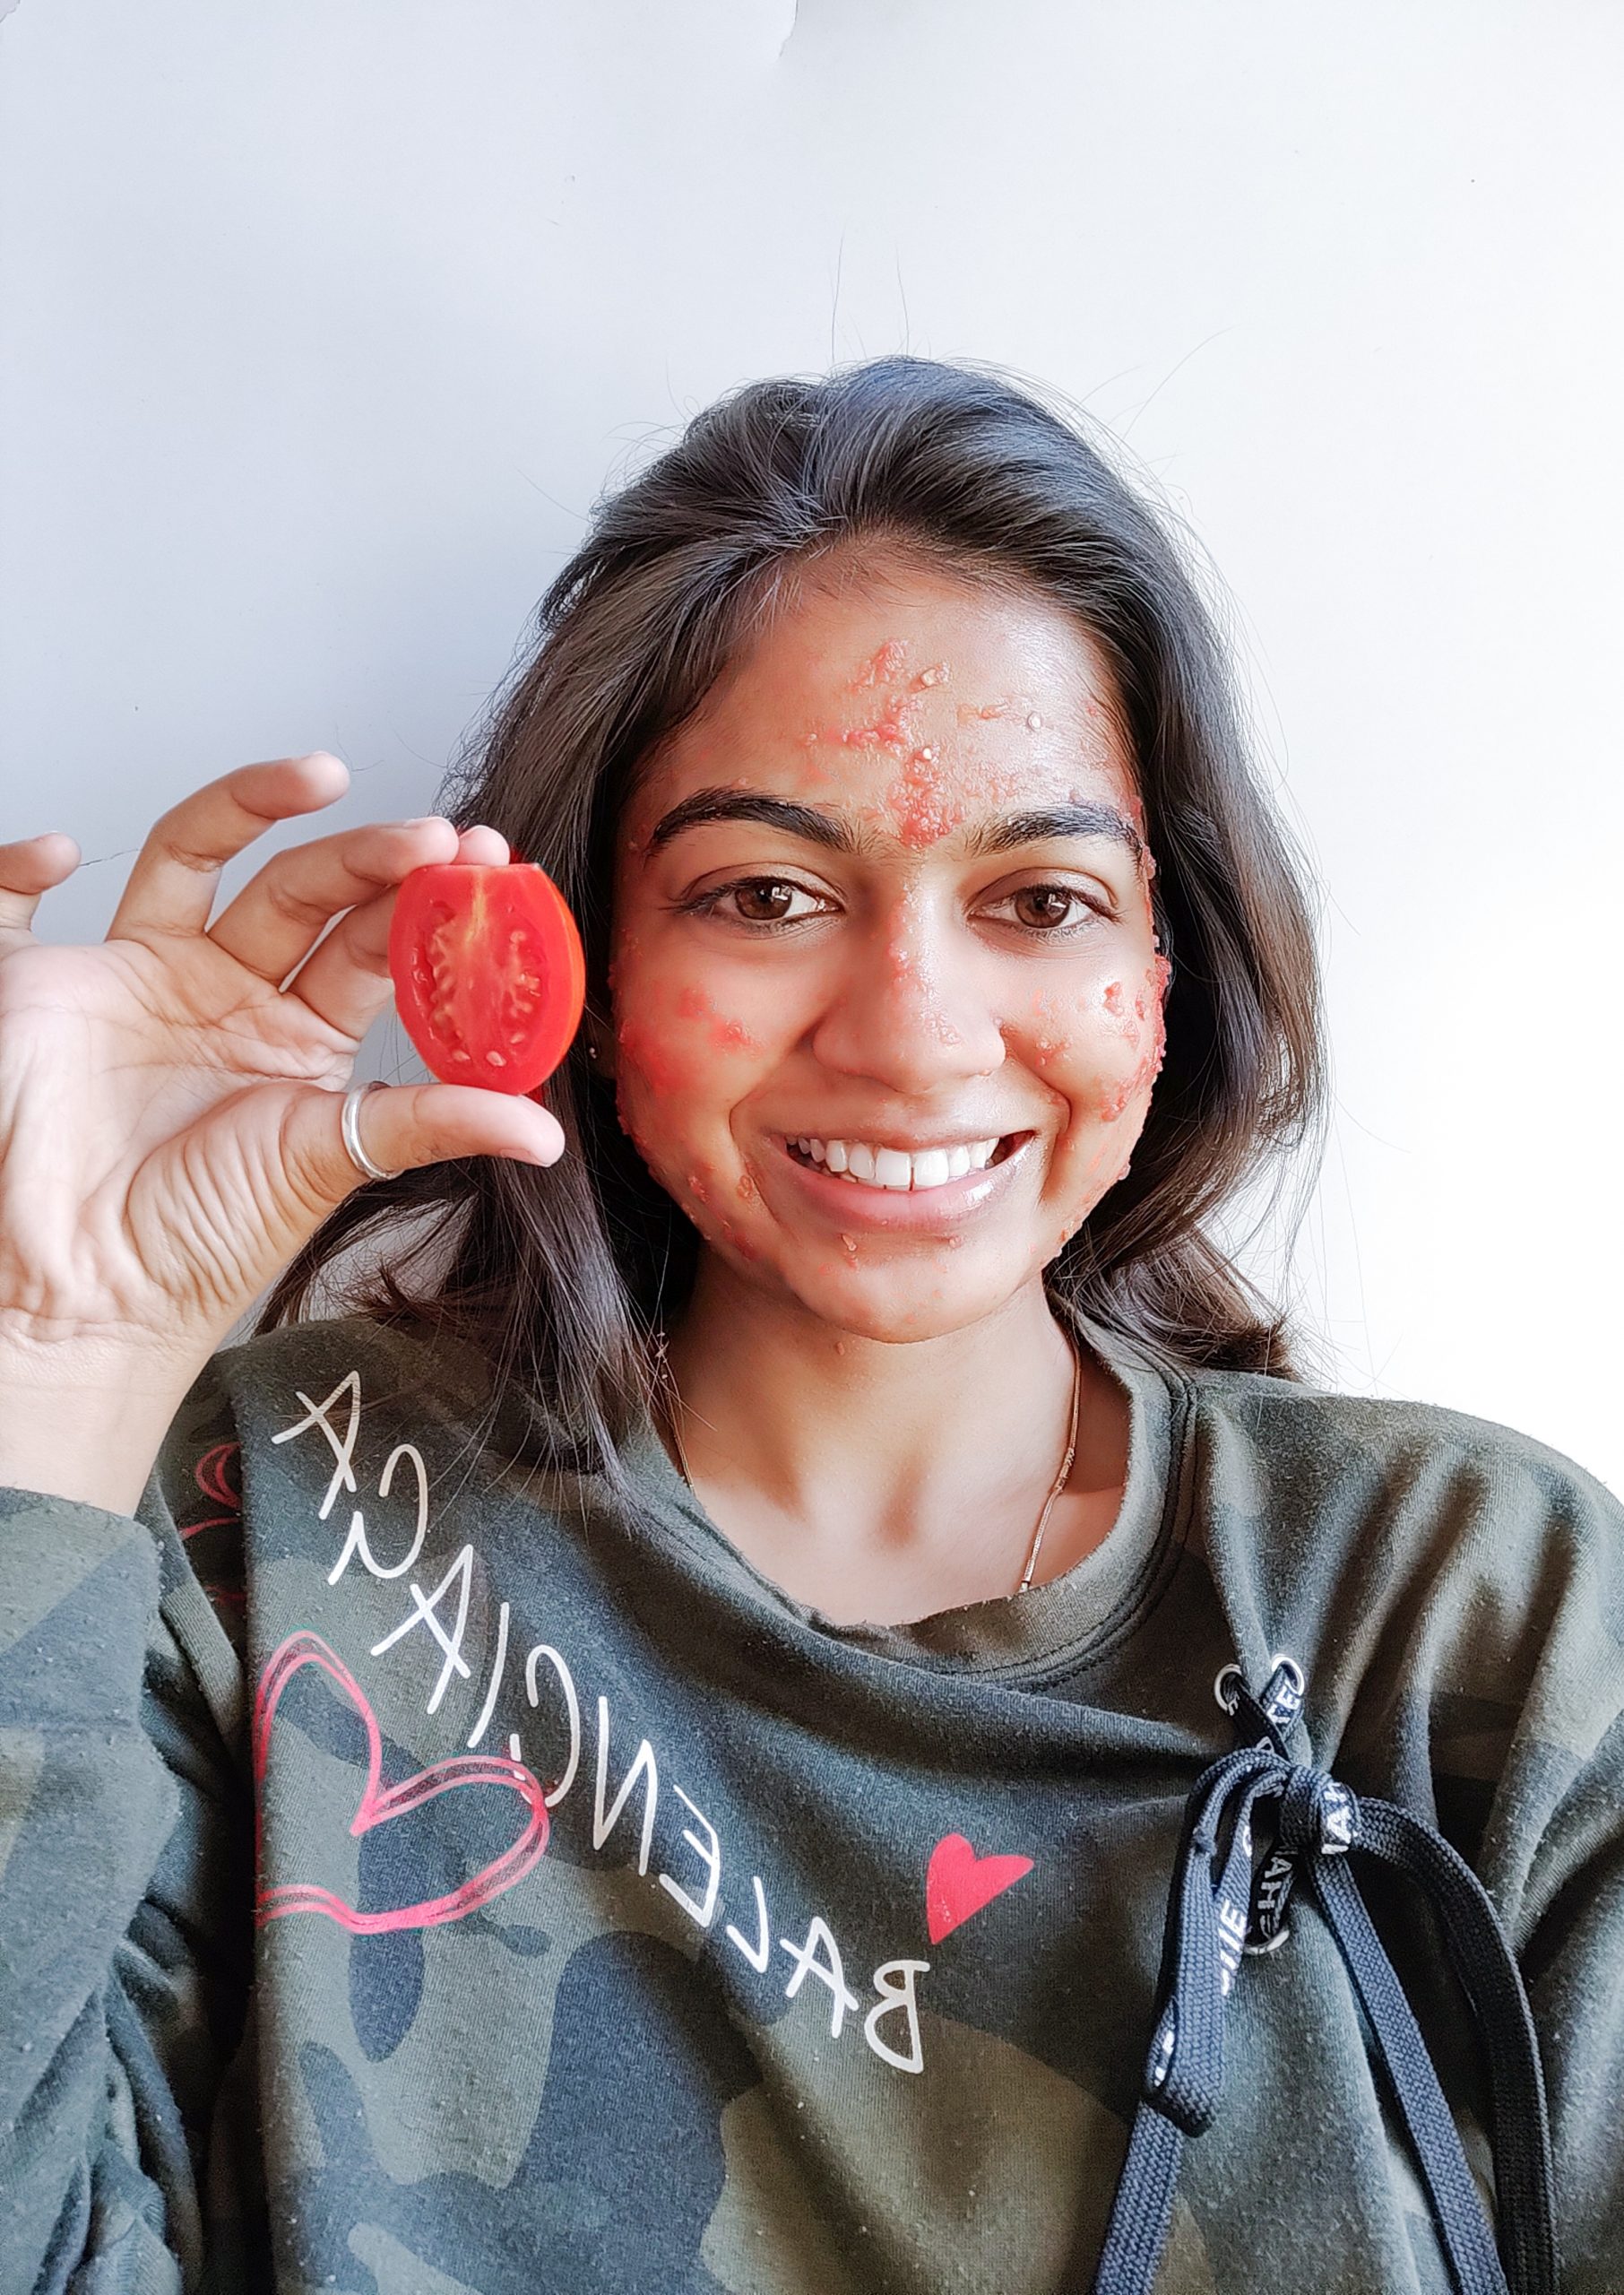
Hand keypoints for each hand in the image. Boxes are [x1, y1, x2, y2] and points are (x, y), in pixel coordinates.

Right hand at [0, 753, 564, 1393]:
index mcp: (300, 1034)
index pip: (373, 942)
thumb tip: (547, 1135)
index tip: (487, 864)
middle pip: (303, 890)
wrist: (84, 1293)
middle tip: (436, 838)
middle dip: (370, 855)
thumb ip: (431, 1125)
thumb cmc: (199, 1241)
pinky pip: (19, 905)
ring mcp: (141, 976)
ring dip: (247, 803)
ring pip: (195, 854)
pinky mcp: (47, 980)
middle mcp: (227, 993)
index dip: (427, 902)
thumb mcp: (329, 1163)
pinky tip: (59, 852)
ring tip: (320, 773)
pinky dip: (22, 868)